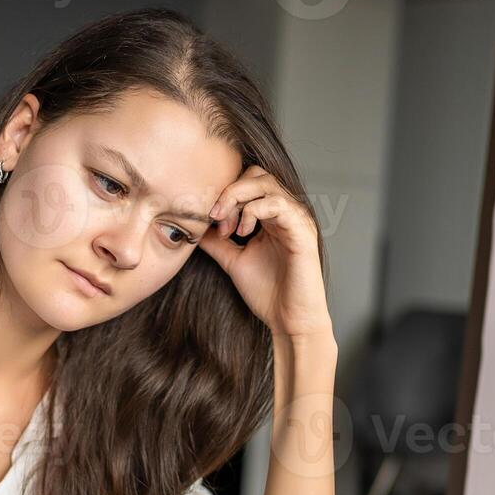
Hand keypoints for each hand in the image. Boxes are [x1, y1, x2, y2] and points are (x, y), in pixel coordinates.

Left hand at [198, 165, 333, 341]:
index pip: (247, 182)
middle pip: (256, 174)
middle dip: (229, 192)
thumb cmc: (267, 292)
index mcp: (272, 216)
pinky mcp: (302, 230)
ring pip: (265, 183)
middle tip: (215, 219)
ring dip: (237, 199)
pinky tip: (243, 232)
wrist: (289, 320)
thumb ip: (215, 241)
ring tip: (227, 228)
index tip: (208, 221)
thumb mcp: (232, 260)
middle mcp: (286, 211)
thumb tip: (193, 225)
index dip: (223, 195)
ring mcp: (296, 218)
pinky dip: (254, 211)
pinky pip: (277, 203)